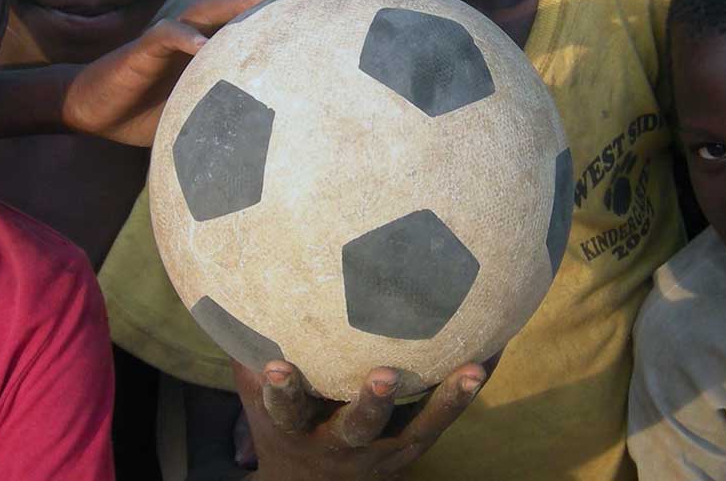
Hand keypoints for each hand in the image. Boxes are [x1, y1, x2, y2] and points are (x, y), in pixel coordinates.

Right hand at [59, 0, 266, 145]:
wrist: (91, 112)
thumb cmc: (142, 114)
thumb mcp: (189, 116)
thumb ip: (220, 114)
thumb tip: (264, 140)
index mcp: (202, 52)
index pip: (241, 31)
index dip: (270, 24)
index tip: (307, 21)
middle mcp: (187, 38)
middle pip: (229, 12)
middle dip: (261, 4)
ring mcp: (165, 40)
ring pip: (201, 12)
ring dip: (230, 5)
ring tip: (259, 2)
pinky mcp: (141, 49)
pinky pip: (165, 34)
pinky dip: (184, 37)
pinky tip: (202, 44)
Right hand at [231, 358, 487, 479]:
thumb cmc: (283, 417)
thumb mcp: (258, 391)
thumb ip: (250, 344)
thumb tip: (234, 275)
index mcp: (295, 428)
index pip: (284, 411)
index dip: (281, 391)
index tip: (277, 366)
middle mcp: (339, 444)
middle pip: (356, 429)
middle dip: (371, 405)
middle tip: (385, 376)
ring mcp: (380, 450)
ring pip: (415, 431)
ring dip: (444, 403)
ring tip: (471, 371)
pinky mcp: (412, 446)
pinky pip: (443, 419)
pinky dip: (465, 392)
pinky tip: (491, 355)